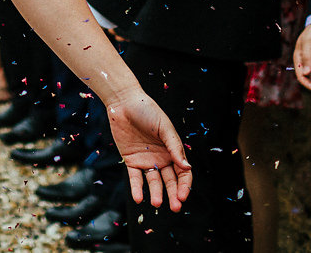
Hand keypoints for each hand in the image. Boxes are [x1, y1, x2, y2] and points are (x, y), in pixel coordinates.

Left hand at [105, 91, 191, 211]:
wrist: (123, 102)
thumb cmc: (148, 111)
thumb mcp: (165, 128)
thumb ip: (175, 147)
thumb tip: (187, 167)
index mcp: (173, 151)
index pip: (183, 173)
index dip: (184, 186)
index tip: (183, 196)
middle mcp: (161, 158)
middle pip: (170, 181)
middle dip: (173, 195)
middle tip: (174, 207)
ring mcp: (146, 160)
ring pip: (153, 182)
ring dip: (156, 193)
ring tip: (157, 203)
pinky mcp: (130, 160)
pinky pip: (134, 178)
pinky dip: (136, 188)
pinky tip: (139, 198)